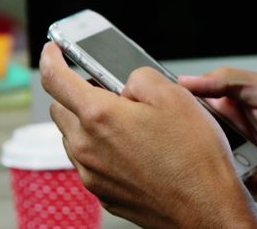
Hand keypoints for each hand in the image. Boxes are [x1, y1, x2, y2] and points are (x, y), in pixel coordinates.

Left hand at [39, 42, 256, 227]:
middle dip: (77, 95)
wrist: (205, 206)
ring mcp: (93, 174)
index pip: (56, 79)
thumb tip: (128, 83)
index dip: (52, 58)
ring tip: (131, 124)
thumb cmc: (194, 156)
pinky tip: (137, 151)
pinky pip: (91, 164)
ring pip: (75, 138)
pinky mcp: (103, 193)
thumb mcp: (175, 96)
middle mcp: (88, 147)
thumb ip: (141, 77)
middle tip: (108, 90)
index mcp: (100, 116)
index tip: (53, 50)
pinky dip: (104, 151)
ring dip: (91, 125)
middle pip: (61, 110)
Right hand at [180, 68, 256, 221]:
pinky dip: (253, 187)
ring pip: (217, 172)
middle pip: (202, 144)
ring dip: (234, 168)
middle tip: (224, 144)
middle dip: (209, 147)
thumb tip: (187, 80)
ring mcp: (250, 162)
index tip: (178, 118)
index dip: (186, 114)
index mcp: (240, 106)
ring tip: (256, 161)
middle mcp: (241, 134)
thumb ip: (228, 81)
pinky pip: (239, 193)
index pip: (198, 108)